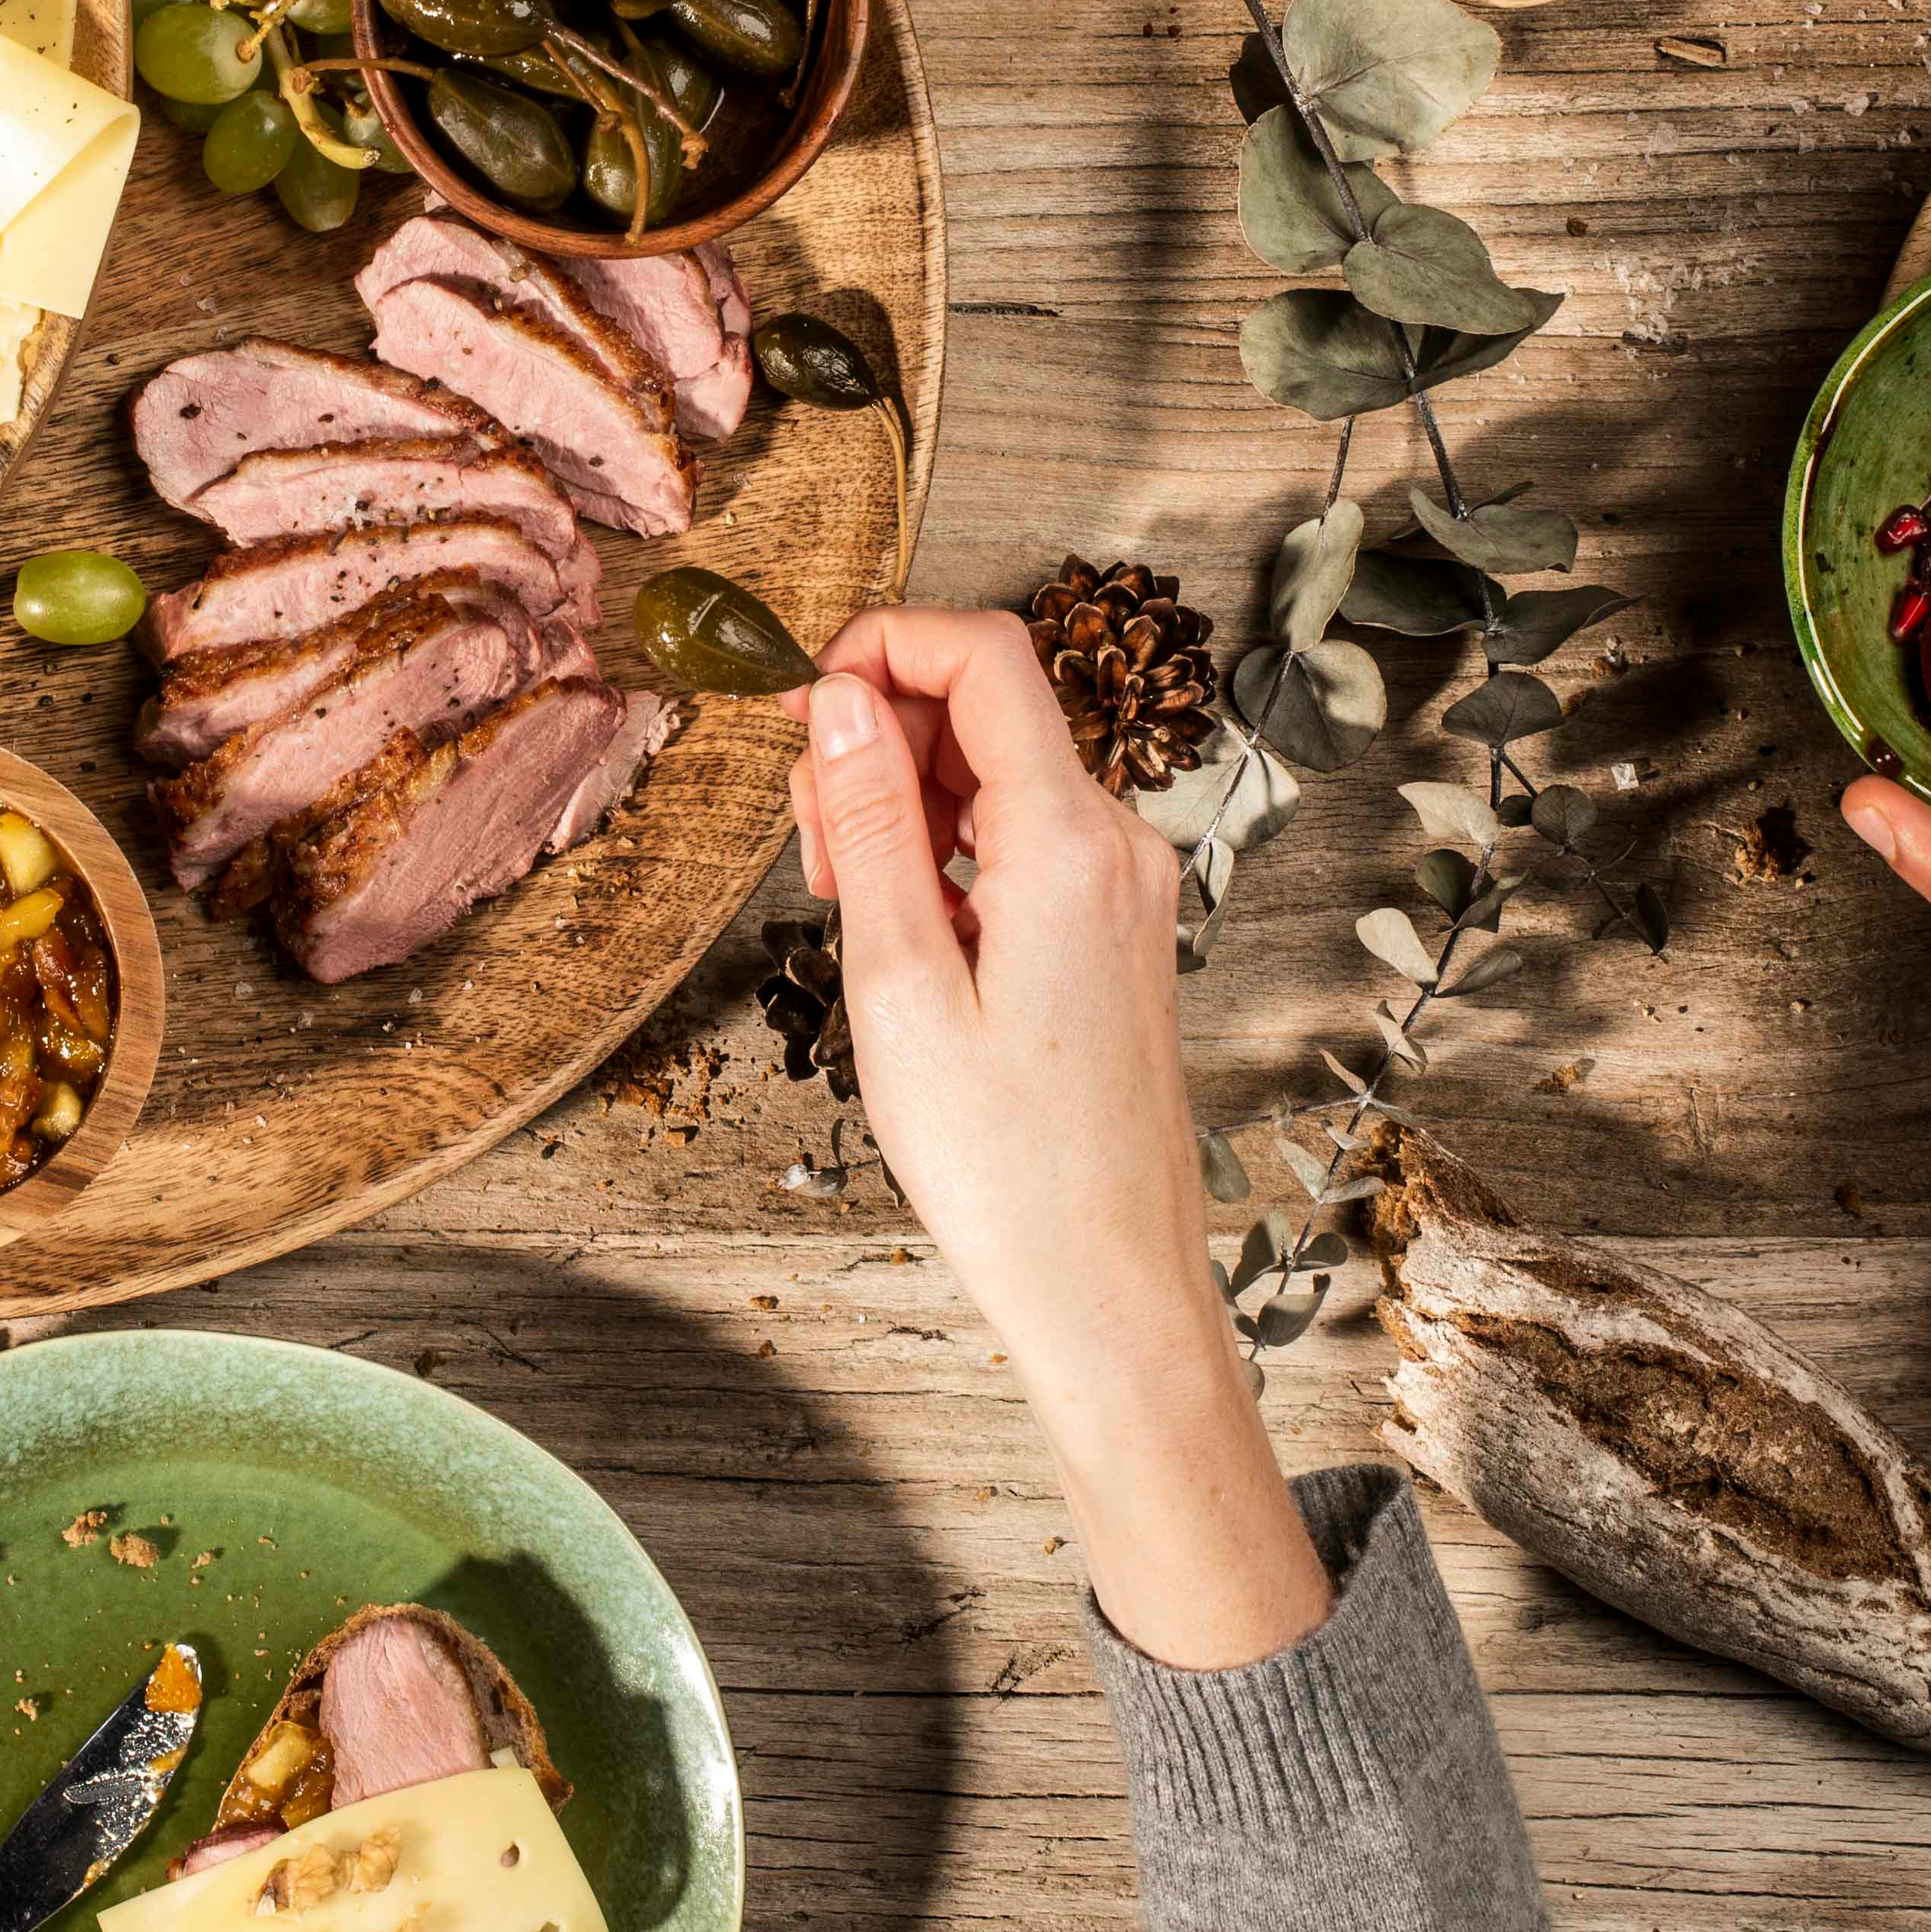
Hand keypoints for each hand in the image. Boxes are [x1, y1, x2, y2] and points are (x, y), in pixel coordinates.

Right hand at [789, 609, 1325, 1669]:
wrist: (1109, 1285)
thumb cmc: (1005, 1163)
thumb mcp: (900, 982)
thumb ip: (872, 824)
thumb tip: (843, 699)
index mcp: (1068, 843)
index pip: (987, 654)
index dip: (884, 645)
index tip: (804, 702)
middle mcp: (1118, 846)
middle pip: (990, 708)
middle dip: (882, 738)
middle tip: (813, 846)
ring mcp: (1126, 888)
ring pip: (1001, 775)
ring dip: (908, 801)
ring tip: (848, 904)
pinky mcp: (1118, 931)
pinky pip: (1025, 840)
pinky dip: (950, 853)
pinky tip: (907, 935)